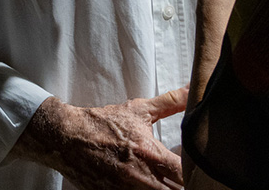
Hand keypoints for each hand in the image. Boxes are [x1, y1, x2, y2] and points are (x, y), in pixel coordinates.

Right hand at [13, 89, 187, 189]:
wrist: (68, 138)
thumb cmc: (105, 124)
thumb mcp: (139, 110)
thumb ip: (171, 102)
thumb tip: (194, 88)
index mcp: (151, 155)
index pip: (185, 172)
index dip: (196, 170)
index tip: (200, 165)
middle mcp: (141, 179)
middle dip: (185, 184)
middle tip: (188, 176)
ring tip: (170, 181)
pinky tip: (152, 185)